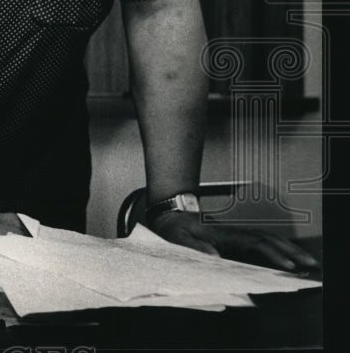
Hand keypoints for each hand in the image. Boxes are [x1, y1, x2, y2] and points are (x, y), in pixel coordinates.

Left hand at [148, 212, 318, 271]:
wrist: (170, 216)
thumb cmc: (174, 230)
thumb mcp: (178, 239)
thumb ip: (195, 246)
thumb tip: (215, 257)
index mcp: (224, 233)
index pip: (255, 243)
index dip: (272, 253)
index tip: (287, 265)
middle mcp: (234, 232)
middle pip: (268, 239)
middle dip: (290, 250)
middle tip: (310, 263)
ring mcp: (236, 235)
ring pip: (267, 239)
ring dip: (287, 249)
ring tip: (306, 261)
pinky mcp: (235, 240)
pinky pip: (261, 244)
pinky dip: (277, 249)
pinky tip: (286, 257)